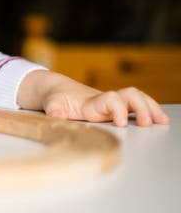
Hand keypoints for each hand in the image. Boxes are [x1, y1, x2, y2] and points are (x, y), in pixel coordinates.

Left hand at [19, 70, 170, 126]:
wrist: (57, 89)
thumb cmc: (56, 98)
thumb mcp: (51, 104)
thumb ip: (54, 110)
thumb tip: (55, 115)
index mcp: (92, 103)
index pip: (111, 99)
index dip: (118, 109)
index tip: (121, 123)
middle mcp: (106, 101)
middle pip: (130, 96)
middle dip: (142, 107)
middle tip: (146, 123)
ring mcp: (113, 104)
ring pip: (138, 99)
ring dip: (151, 108)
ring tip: (162, 121)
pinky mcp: (116, 108)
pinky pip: (138, 105)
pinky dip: (151, 110)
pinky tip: (160, 120)